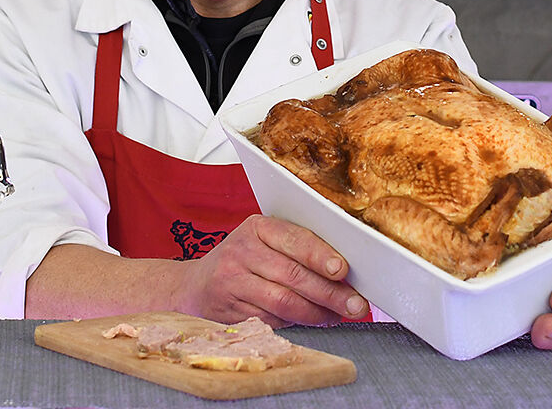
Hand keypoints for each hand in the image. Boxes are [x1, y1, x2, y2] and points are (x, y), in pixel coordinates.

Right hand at [176, 214, 368, 326]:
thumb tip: (344, 272)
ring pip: (284, 301)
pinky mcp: (231, 310)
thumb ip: (297, 250)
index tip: (344, 270)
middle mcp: (242, 251)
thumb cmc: (242, 261)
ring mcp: (233, 282)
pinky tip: (312, 322)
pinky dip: (297, 323)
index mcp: (257, 227)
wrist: (195, 286)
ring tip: (337, 316)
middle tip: (356, 305)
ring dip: (317, 312)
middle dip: (330, 292)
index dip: (321, 256)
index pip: (294, 239)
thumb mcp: (263, 242)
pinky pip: (272, 320)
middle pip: (293, 274)